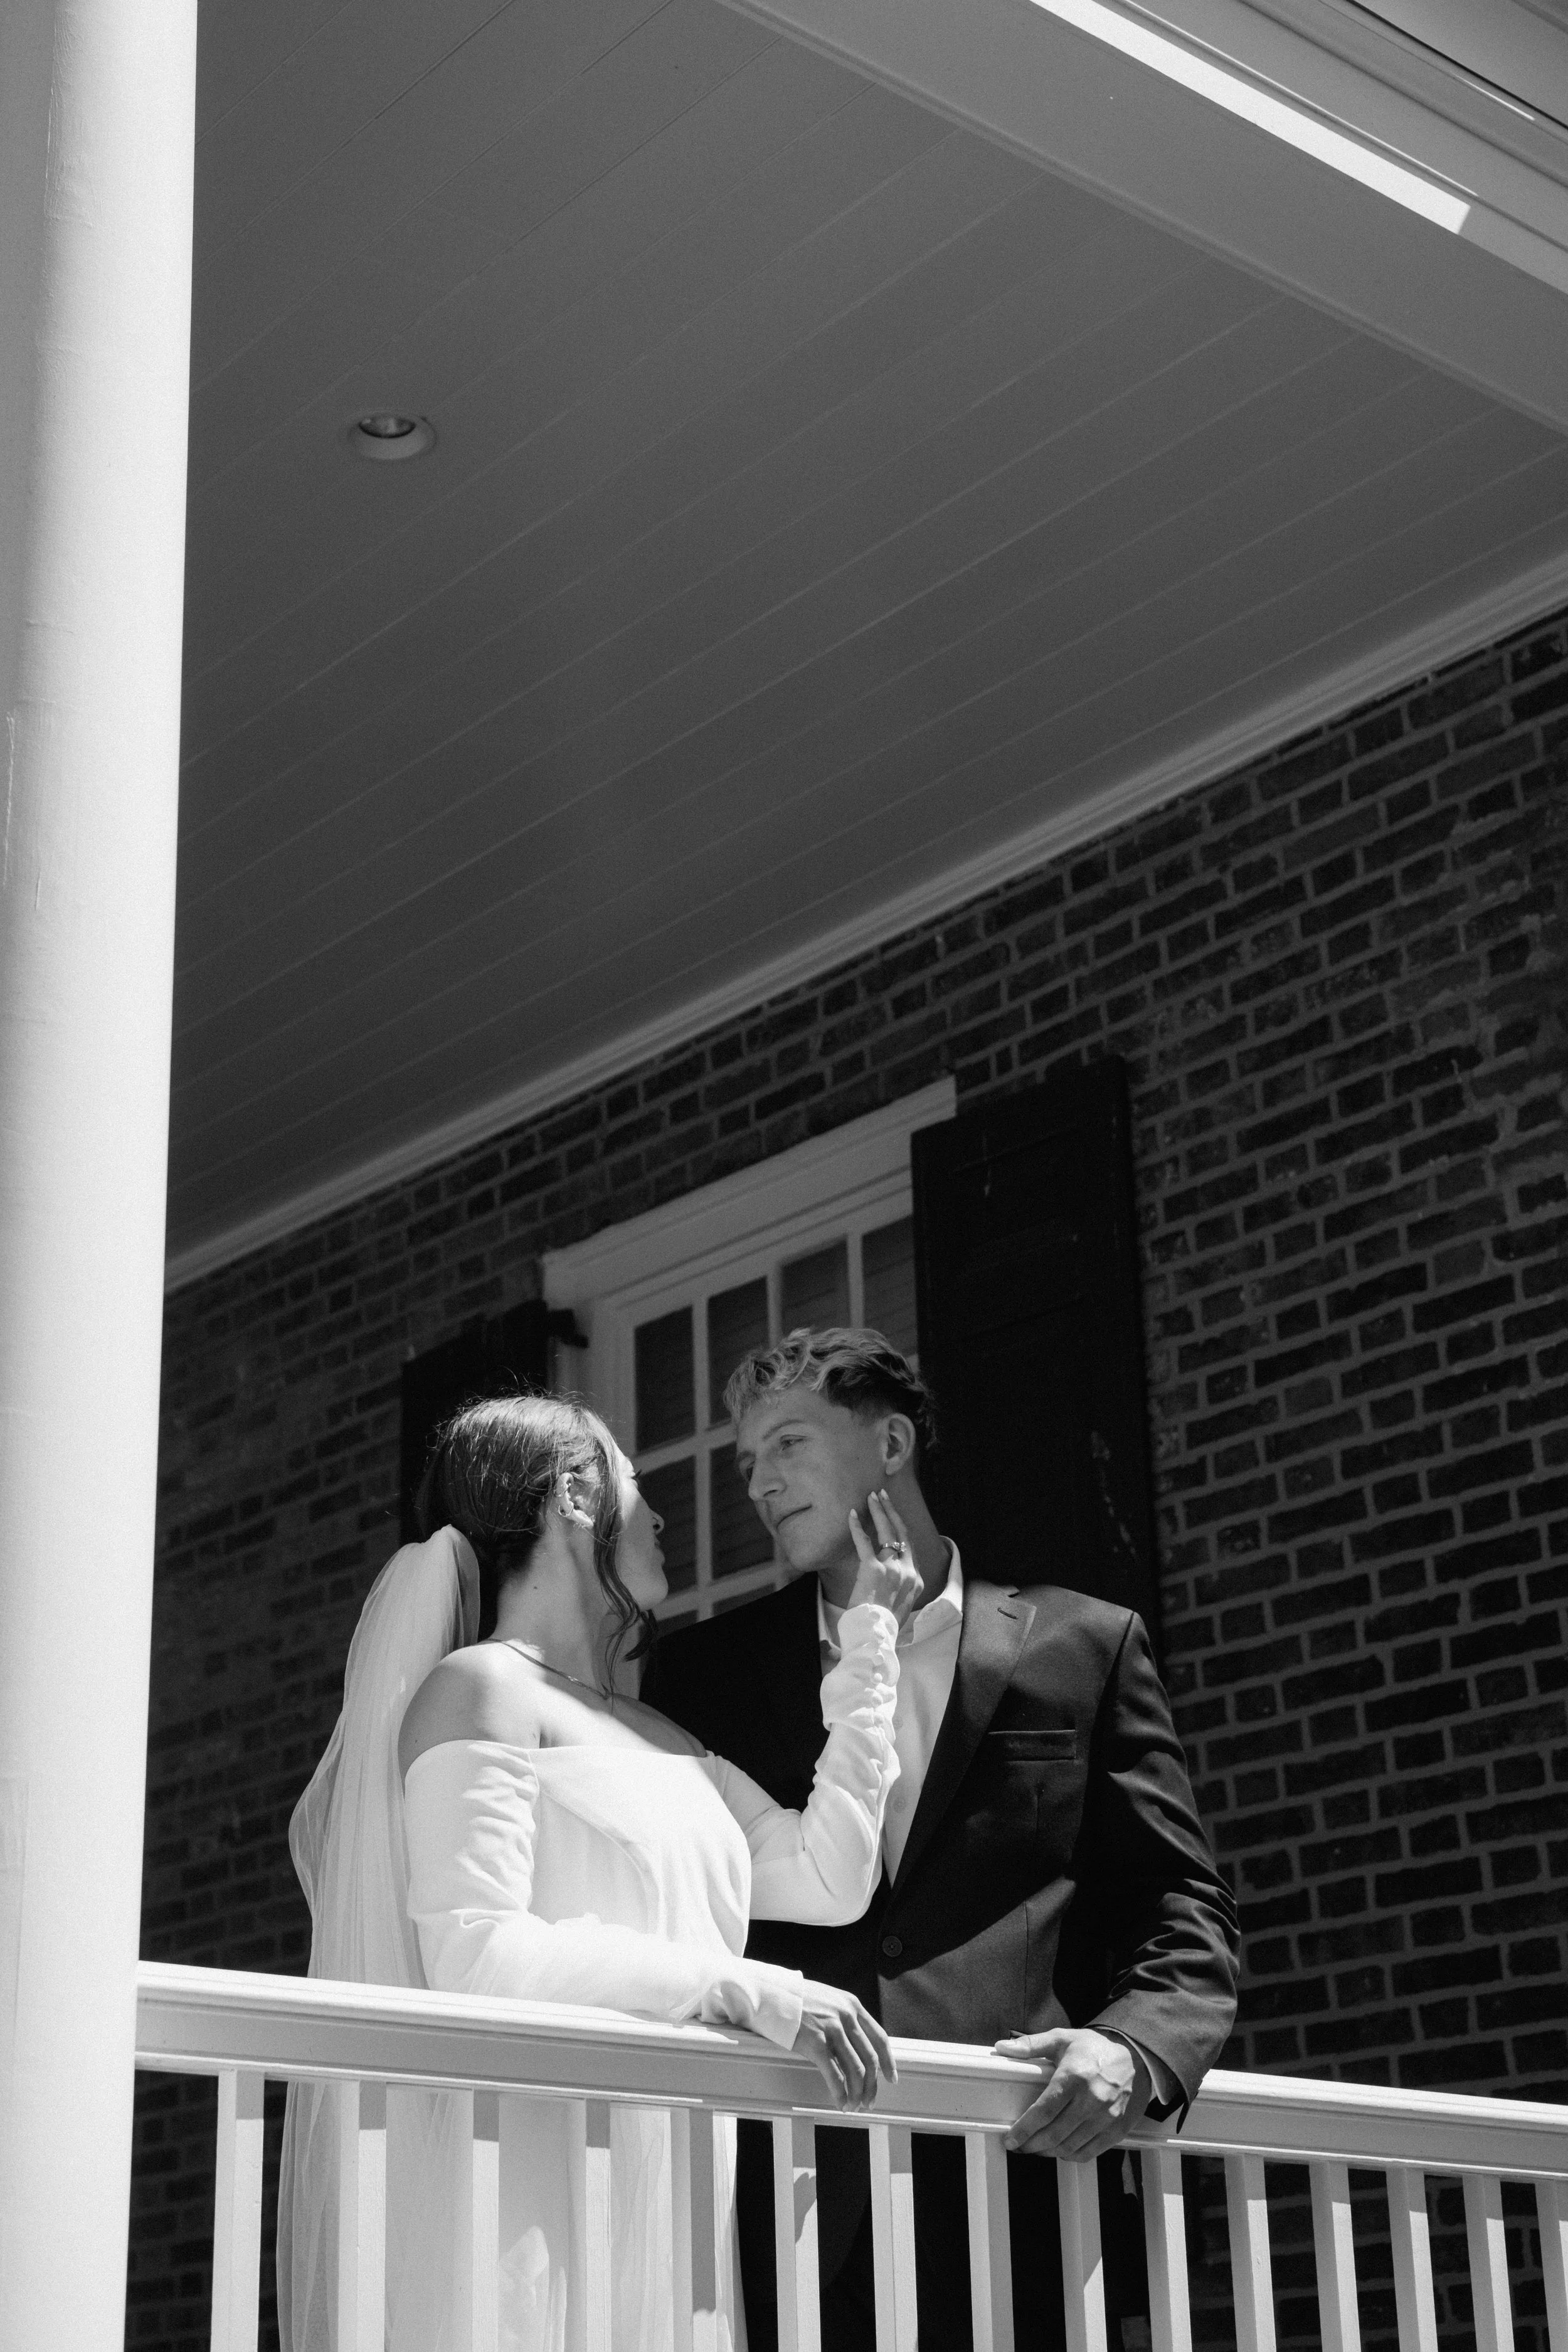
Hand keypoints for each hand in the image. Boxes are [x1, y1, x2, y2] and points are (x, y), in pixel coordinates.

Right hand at [793, 1981, 897, 2110]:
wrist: (772, 1993)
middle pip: (869, 2058)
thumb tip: (856, 2045)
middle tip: (869, 2101)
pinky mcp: (816, 2042)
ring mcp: (832, 2029)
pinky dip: (840, 2092)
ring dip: (857, 2092)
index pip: (879, 2038)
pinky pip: (834, 2074)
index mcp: (852, 2005)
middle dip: (872, 2084)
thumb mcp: (830, 2000)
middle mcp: (846, 2016)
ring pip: (855, 2069)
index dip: (888, 2061)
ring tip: (853, 2105)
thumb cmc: (798, 1999)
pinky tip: (839, 2101)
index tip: (891, 2078)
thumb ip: (845, 2018)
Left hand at [846, 1489, 922, 1625]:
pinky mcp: (873, 1569)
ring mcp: (892, 1568)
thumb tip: (894, 1586)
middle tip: (883, 1495)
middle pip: (902, 1533)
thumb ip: (901, 1592)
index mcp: (917, 1581)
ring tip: (871, 1497)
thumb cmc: (884, 1626)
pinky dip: (856, 1526)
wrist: (875, 1637)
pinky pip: (864, 1541)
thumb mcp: (902, 1608)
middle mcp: (908, 1571)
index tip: (894, 1516)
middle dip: (892, 1511)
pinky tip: (851, 1515)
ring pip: (887, 1532)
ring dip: (878, 1511)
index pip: (910, 1547)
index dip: (902, 1528)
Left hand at [992, 2028, 1150, 2160]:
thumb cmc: (1095, 2048)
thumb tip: (1003, 2047)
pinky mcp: (1118, 2129)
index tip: (1011, 2139)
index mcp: (1074, 2076)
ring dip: (1049, 2152)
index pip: (1045, 2111)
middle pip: (1055, 2133)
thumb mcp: (1063, 2038)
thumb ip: (1031, 2044)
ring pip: (1071, 2146)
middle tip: (1020, 2146)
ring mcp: (1107, 2116)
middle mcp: (1092, 2099)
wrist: (1135, 2058)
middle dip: (1032, 2144)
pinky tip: (1061, 2150)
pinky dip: (1071, 2155)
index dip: (1025, 2129)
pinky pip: (1090, 2152)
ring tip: (1037, 2148)